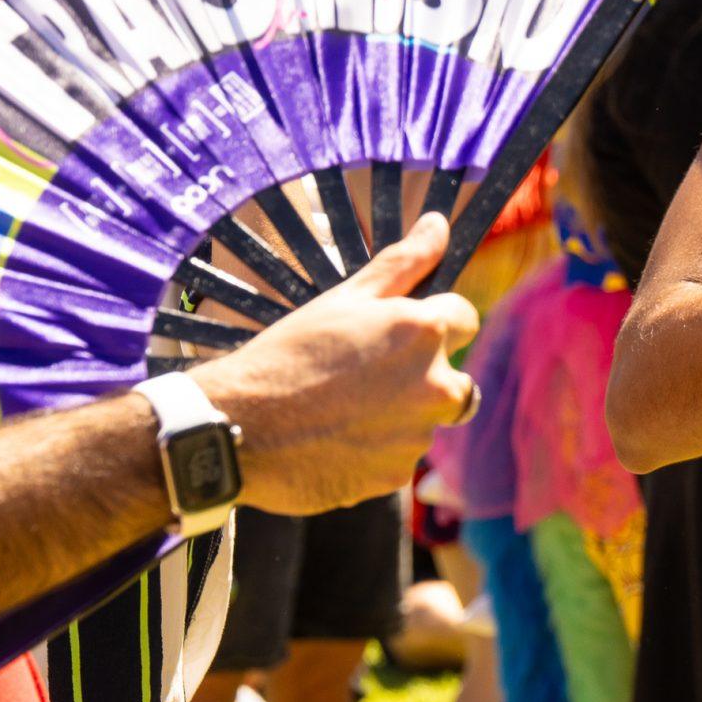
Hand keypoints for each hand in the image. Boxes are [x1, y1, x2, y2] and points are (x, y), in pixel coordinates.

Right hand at [191, 213, 479, 516]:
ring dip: (397, 416)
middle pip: (454, 378)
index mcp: (424, 334)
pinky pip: (397, 458)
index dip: (434, 323)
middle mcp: (435, 387)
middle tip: (364, 376)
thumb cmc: (288, 354)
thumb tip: (439, 223)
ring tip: (340, 410)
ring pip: (424, 421)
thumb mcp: (344, 298)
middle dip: (423, 376)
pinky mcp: (394, 477)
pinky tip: (334, 440)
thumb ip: (403, 262)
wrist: (236, 428)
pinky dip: (375, 451)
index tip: (398, 333)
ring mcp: (416, 437)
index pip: (465, 319)